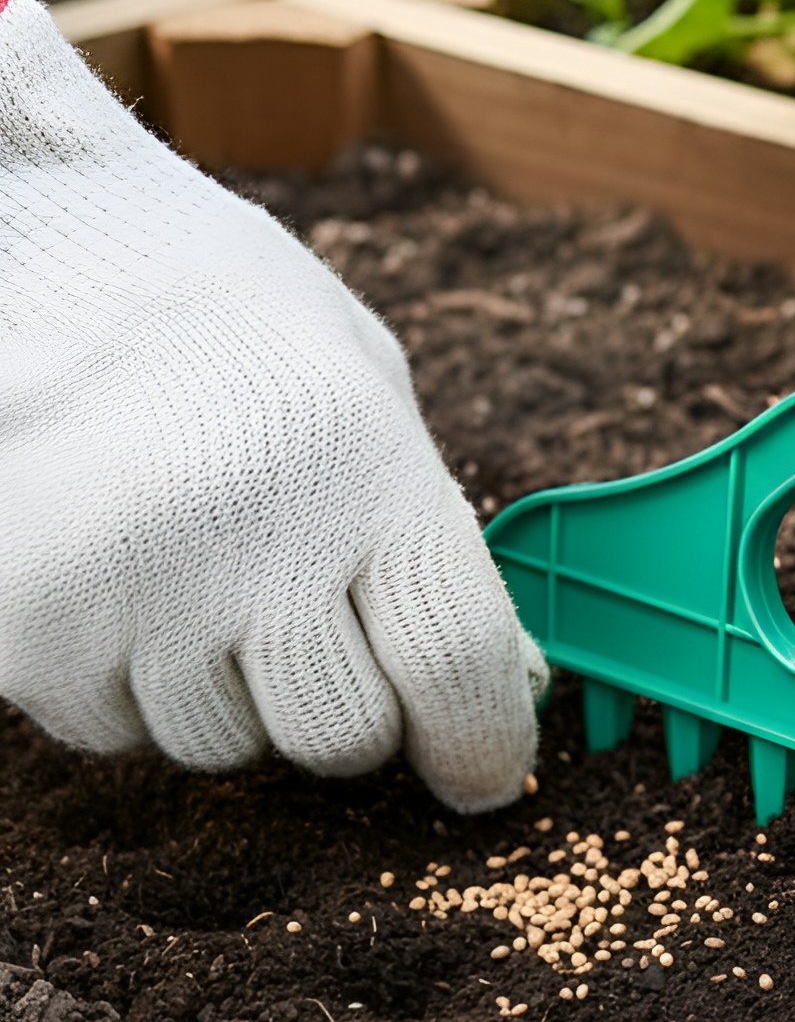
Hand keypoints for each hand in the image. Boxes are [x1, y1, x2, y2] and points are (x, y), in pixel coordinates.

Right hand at [0, 0, 544, 810]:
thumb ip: (437, 546)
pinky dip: (125, 683)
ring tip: (192, 565)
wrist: (22, 247)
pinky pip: (112, 729)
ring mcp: (125, 590)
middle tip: (309, 622)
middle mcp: (249, 537)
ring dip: (229, 692)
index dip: (481, 743)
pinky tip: (116, 575)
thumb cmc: (223, 322)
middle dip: (345, 706)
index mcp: (359, 464)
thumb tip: (517, 683)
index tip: (480, 774)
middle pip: (342, 735)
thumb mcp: (367, 393)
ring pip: (223, 745)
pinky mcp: (22, 628)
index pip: (454, 665)